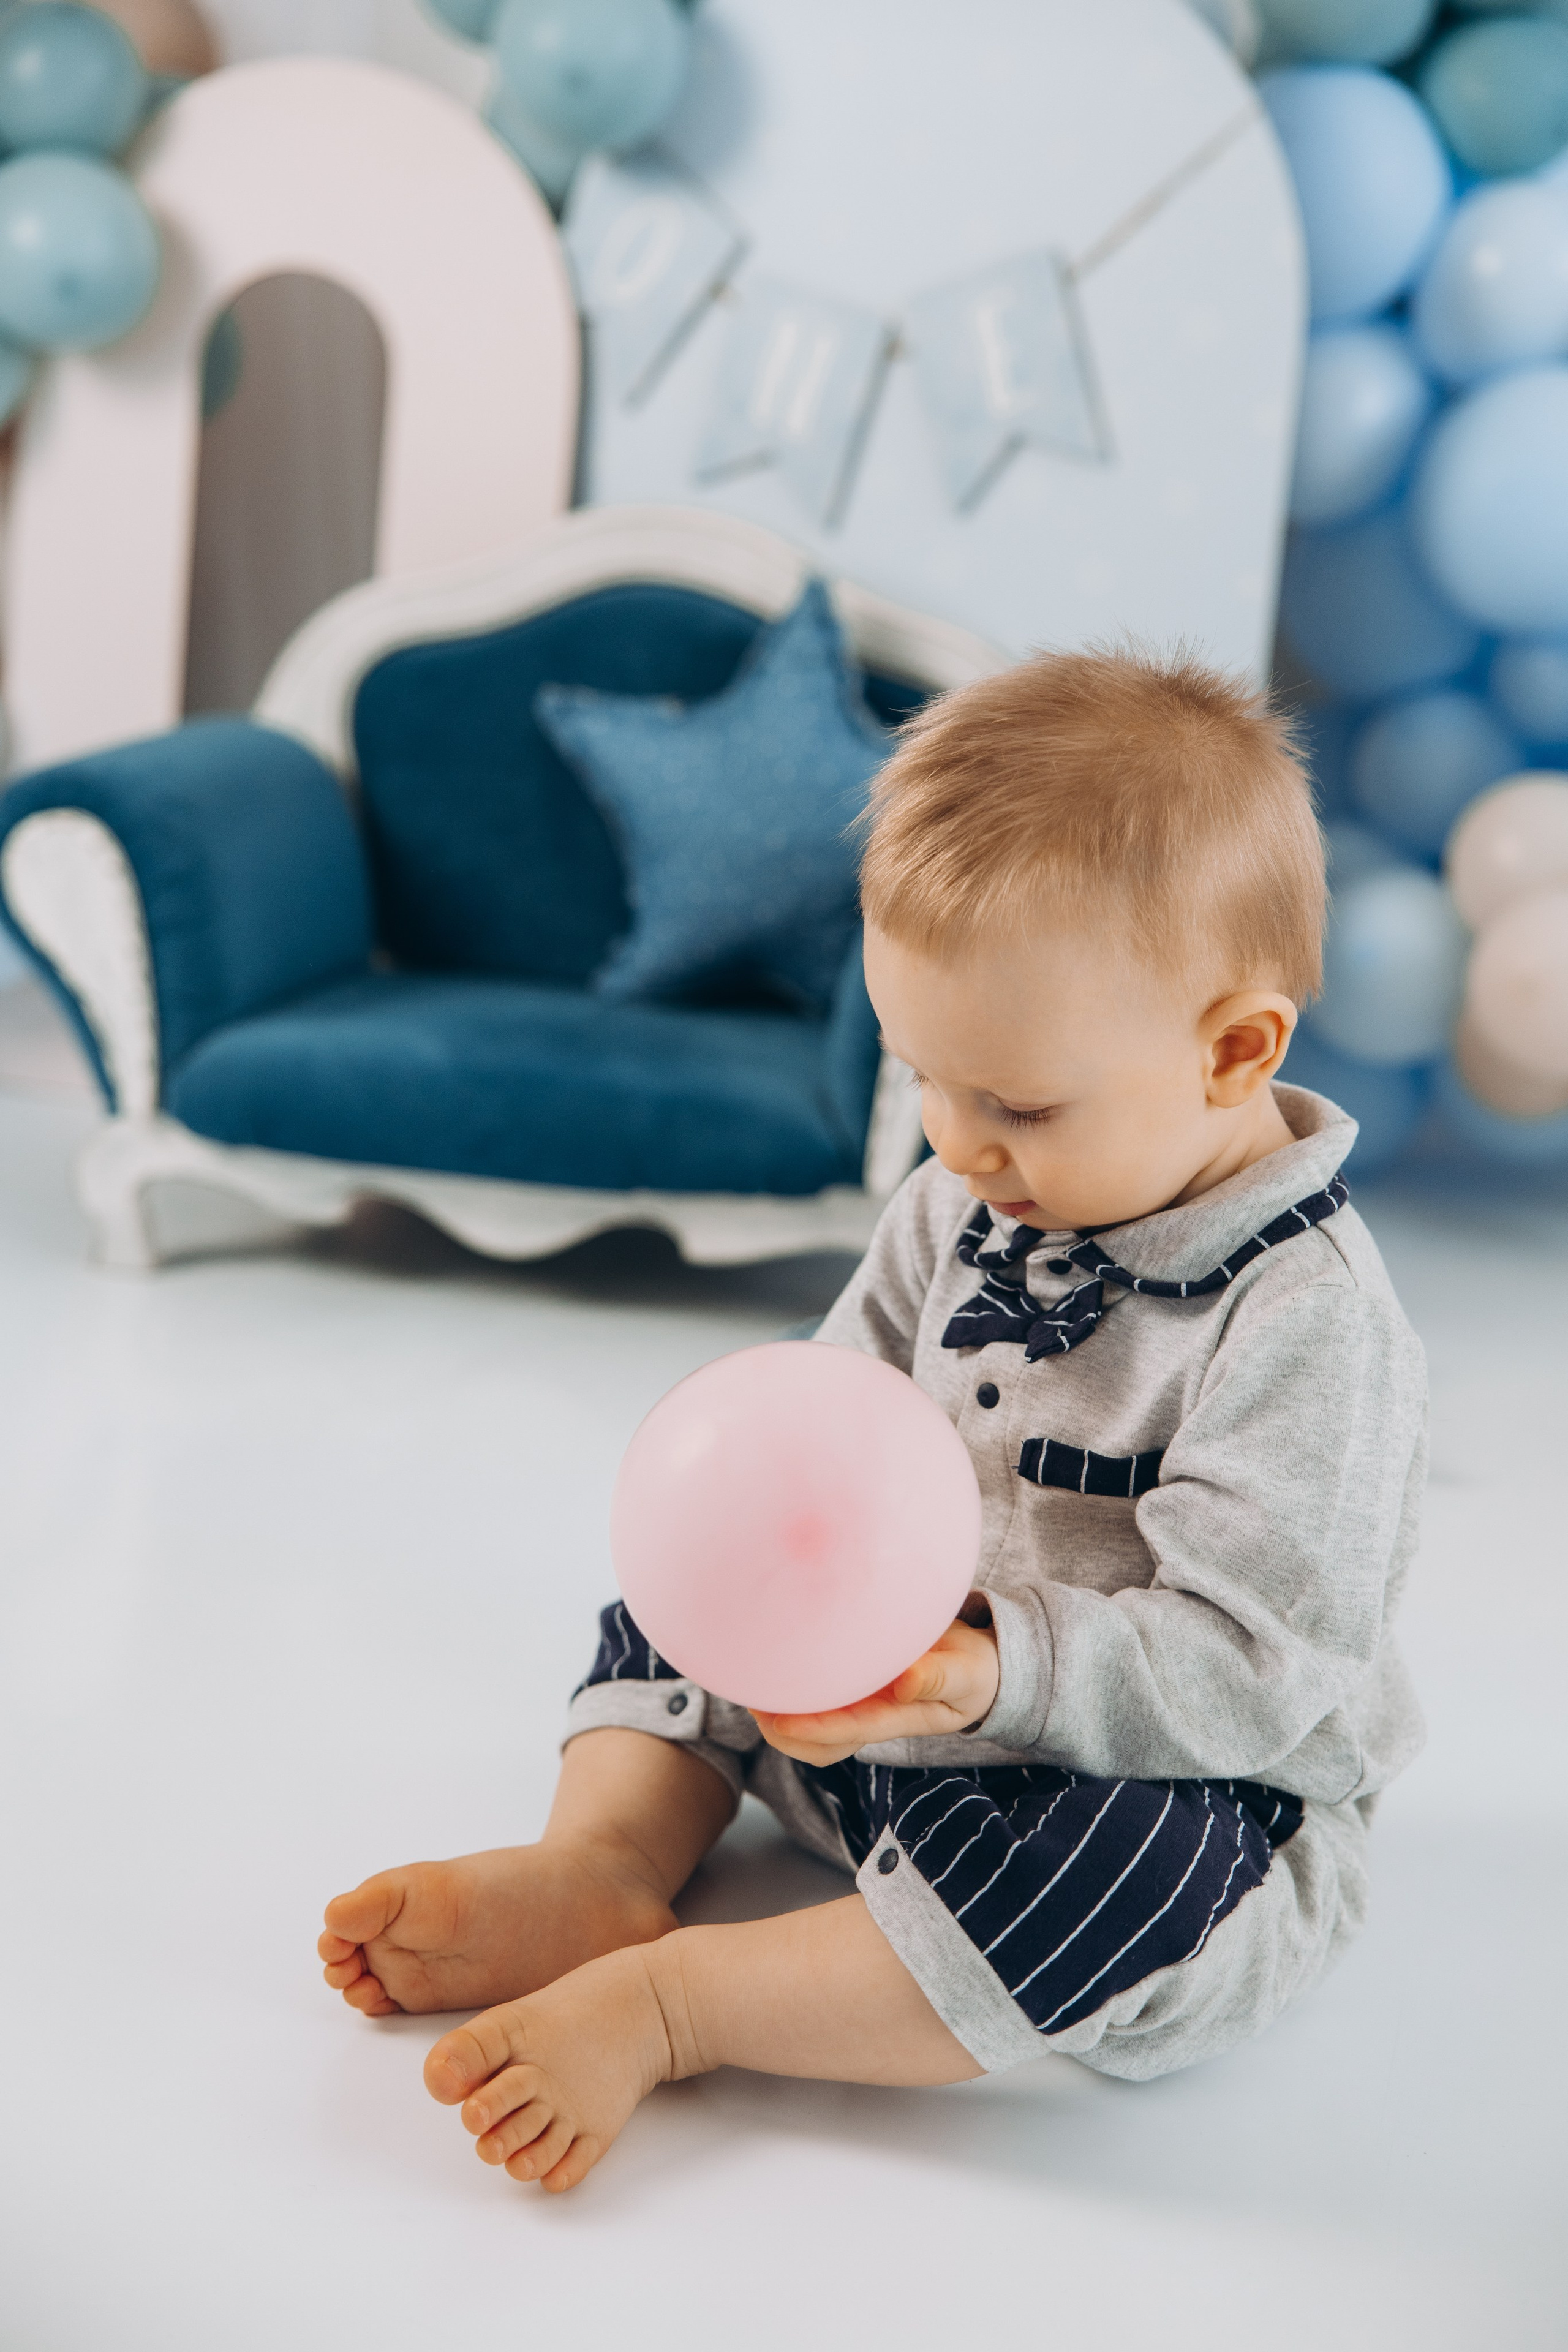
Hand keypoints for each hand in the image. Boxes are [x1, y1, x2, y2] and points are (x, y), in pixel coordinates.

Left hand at [752, 1613, 1000, 1767]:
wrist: (980, 1668)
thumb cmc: (973, 1671)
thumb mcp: (968, 1673)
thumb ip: (941, 1677)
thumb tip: (905, 1682)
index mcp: (897, 1717)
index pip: (849, 1730)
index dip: (814, 1729)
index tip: (779, 1718)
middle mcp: (872, 1717)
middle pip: (820, 1744)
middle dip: (784, 1732)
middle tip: (752, 1702)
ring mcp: (862, 1706)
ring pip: (813, 1730)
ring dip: (779, 1716)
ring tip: (751, 1688)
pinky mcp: (857, 1688)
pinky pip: (818, 1702)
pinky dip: (792, 1693)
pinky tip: (773, 1670)